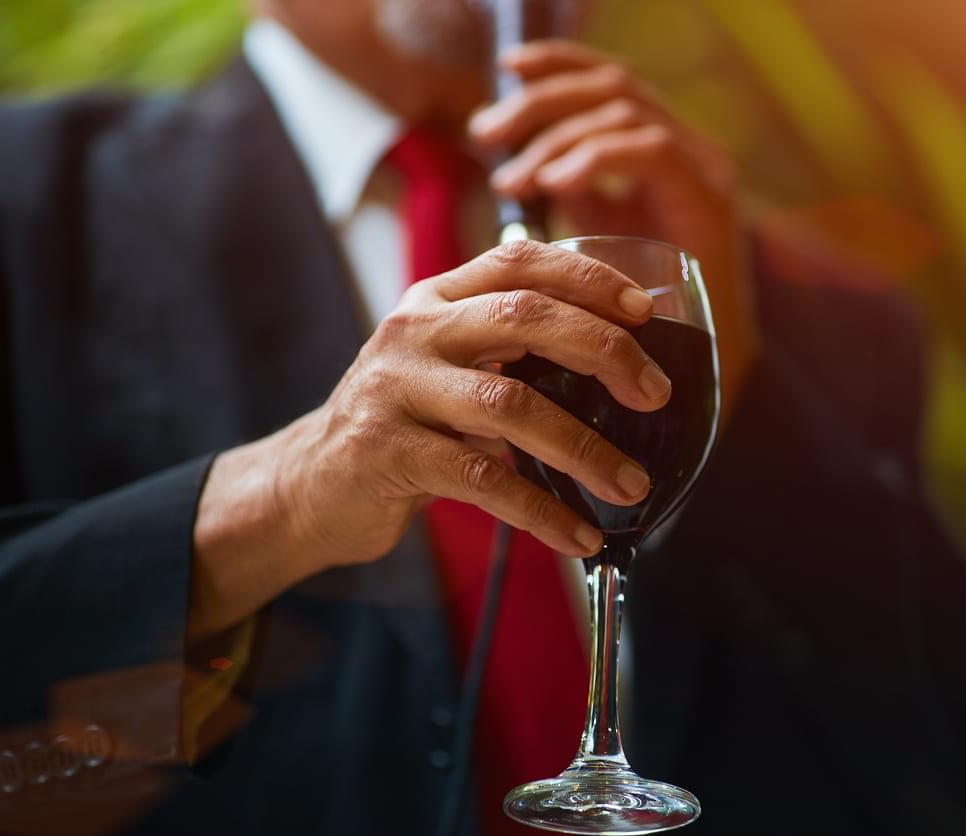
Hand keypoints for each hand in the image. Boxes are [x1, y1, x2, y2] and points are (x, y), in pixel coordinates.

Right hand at [189, 241, 668, 638]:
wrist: (310, 483)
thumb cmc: (404, 424)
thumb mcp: (448, 368)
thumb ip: (510, 353)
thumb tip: (622, 369)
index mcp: (436, 298)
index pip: (519, 261)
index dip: (587, 276)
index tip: (644, 308)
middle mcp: (413, 331)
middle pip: (523, 317)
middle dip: (603, 351)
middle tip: (654, 394)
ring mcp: (395, 389)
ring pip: (509, 405)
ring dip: (583, 449)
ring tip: (631, 485)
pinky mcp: (386, 452)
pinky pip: (481, 479)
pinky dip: (540, 511)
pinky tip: (578, 536)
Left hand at [469, 40, 757, 405]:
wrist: (690, 372)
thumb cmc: (635, 312)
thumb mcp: (594, 235)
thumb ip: (567, 193)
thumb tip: (509, 168)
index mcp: (660, 147)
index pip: (610, 78)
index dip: (559, 62)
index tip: (505, 72)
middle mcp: (688, 146)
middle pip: (611, 87)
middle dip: (541, 103)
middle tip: (486, 133)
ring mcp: (704, 168)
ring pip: (624, 112)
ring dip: (556, 138)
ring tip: (512, 179)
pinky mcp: (710, 199)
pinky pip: (650, 152)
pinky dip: (595, 159)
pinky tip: (554, 186)